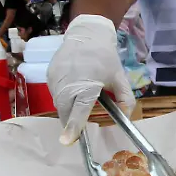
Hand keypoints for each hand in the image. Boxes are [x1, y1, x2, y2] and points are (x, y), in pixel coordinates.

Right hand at [47, 15, 134, 144]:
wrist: (87, 34)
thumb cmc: (105, 57)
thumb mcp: (120, 78)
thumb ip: (126, 99)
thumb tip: (125, 118)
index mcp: (88, 85)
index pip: (79, 110)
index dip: (74, 127)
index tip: (67, 141)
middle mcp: (68, 82)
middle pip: (65, 111)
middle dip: (70, 123)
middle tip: (77, 128)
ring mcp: (56, 78)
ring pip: (59, 104)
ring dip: (67, 109)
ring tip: (77, 101)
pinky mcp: (50, 75)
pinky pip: (54, 94)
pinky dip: (62, 98)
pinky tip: (72, 90)